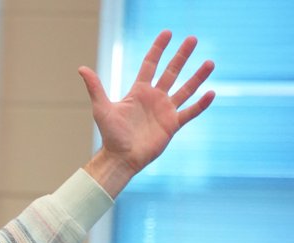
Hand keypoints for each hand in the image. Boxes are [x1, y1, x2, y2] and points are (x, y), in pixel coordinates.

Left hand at [78, 30, 215, 195]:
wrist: (120, 158)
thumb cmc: (110, 135)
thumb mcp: (101, 108)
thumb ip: (95, 87)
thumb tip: (81, 68)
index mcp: (139, 91)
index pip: (150, 64)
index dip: (158, 48)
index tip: (167, 33)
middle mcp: (154, 98)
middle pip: (171, 72)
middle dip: (181, 56)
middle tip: (193, 39)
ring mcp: (165, 111)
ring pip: (185, 89)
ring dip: (197, 76)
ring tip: (210, 62)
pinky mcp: (172, 125)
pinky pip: (190, 112)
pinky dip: (200, 104)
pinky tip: (211, 93)